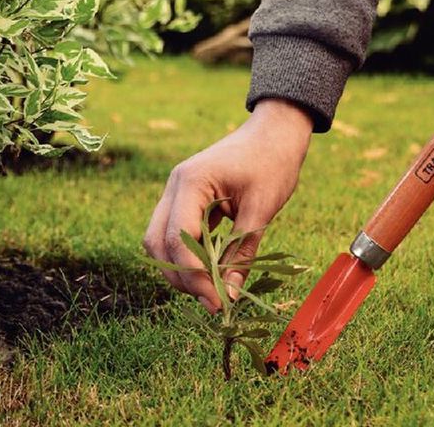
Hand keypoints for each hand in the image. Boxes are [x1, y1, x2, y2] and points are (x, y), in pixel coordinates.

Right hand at [143, 99, 312, 311]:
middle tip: (214, 300)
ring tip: (213, 288)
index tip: (219, 301)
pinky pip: (175, 232)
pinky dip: (188, 254)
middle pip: (157, 243)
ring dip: (181, 268)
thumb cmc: (272, 162)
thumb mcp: (262, 209)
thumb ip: (241, 253)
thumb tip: (230, 296)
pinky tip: (212, 270)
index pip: (177, 239)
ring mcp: (177, 191)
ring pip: (161, 240)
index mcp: (191, 182)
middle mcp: (175, 186)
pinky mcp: (186, 198)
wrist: (276, 131)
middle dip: (181, 277)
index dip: (194, 276)